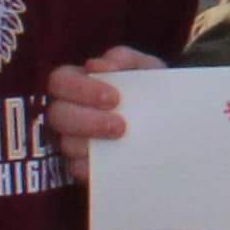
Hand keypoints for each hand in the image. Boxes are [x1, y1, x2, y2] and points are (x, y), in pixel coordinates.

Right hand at [47, 46, 160, 167]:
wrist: (172, 119)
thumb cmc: (149, 88)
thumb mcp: (145, 68)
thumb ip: (126, 60)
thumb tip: (101, 66)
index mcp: (77, 81)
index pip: (61, 80)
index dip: (81, 89)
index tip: (114, 98)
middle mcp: (67, 110)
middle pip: (57, 115)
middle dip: (87, 121)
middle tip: (120, 127)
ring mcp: (71, 139)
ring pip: (66, 143)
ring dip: (91, 144)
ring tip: (122, 142)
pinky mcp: (81, 164)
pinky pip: (76, 169)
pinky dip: (92, 167)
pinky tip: (112, 163)